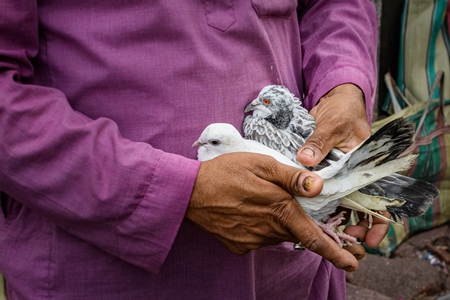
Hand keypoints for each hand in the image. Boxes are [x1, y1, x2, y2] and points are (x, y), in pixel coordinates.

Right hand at [187, 152, 358, 271]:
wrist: (189, 192)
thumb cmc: (226, 172)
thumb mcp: (261, 164)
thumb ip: (291, 177)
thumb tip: (318, 187)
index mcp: (279, 210)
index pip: (314, 238)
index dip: (335, 253)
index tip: (351, 265)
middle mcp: (268, 231)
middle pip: (294, 231)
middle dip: (298, 224)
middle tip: (280, 205)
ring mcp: (252, 241)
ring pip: (276, 234)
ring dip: (275, 221)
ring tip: (256, 201)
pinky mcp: (238, 245)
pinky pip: (258, 238)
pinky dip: (258, 226)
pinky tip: (244, 211)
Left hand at [297, 83, 388, 258]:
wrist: (332, 101)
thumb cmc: (342, 111)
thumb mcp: (332, 125)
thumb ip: (319, 143)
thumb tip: (304, 159)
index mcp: (366, 166)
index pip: (379, 199)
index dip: (377, 222)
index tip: (370, 240)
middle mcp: (354, 174)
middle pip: (360, 207)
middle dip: (355, 228)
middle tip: (345, 242)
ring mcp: (338, 174)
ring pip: (340, 203)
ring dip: (336, 220)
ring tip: (328, 235)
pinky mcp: (323, 172)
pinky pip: (322, 192)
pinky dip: (319, 205)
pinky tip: (312, 218)